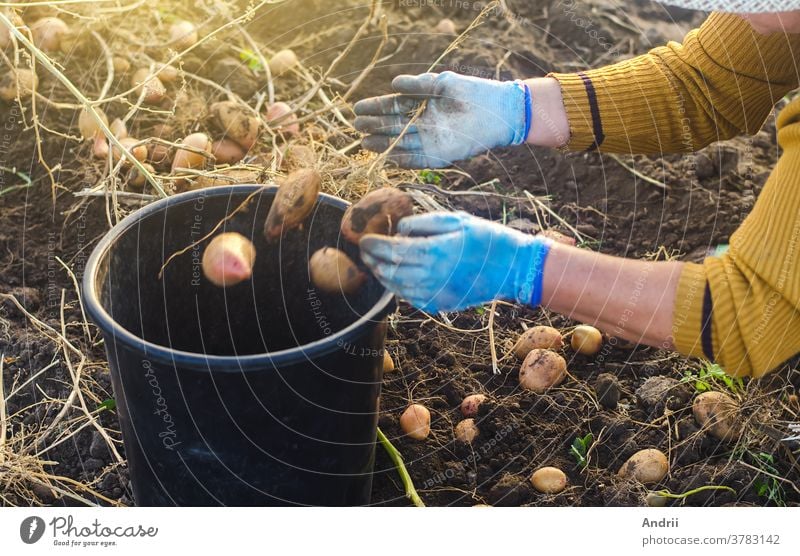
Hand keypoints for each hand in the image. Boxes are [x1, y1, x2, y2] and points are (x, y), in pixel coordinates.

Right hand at [353, 72, 530, 167]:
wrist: (499, 111)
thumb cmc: (473, 93)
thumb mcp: (443, 84)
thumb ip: (418, 85)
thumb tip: (393, 84)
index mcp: (421, 104)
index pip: (393, 106)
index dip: (375, 107)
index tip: (358, 108)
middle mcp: (423, 123)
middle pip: (393, 126)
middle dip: (374, 126)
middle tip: (356, 126)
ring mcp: (430, 140)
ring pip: (400, 143)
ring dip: (382, 144)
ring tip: (365, 143)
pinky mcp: (440, 155)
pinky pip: (416, 160)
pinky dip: (402, 160)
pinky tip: (387, 157)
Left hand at [359, 212, 551, 312]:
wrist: (514, 268)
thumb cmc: (487, 239)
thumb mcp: (457, 221)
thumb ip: (424, 223)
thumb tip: (399, 230)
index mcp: (434, 252)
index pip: (392, 250)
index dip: (374, 245)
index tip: (363, 239)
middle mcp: (431, 276)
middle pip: (389, 271)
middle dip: (373, 261)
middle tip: (365, 252)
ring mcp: (435, 294)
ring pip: (397, 288)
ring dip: (383, 276)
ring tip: (376, 265)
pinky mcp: (441, 305)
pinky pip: (411, 299)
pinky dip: (399, 289)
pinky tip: (397, 279)